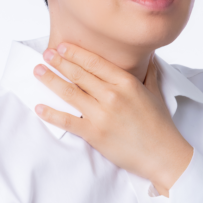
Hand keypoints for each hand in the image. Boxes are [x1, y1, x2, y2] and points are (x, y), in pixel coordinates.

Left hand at [33, 42, 192, 196]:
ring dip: (51, 80)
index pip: (94, 62)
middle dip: (59, 62)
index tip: (61, 46)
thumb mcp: (155, 92)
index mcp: (127, 82)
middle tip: (45, 55)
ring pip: (70, 92)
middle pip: (79, 74)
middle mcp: (112, 95)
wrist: (163, 155)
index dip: (75, 53)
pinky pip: (68, 121)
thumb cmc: (160, 124)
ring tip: (38, 71)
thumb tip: (148, 55)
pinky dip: (51, 114)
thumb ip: (148, 72)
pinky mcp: (95, 134)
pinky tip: (39, 107)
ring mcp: (102, 115)